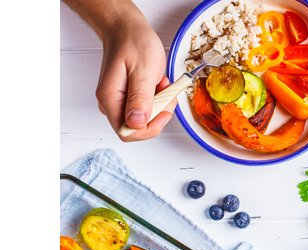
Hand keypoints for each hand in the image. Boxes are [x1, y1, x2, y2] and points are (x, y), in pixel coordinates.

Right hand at [95, 10, 173, 140]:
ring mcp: (119, 101)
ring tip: (162, 84)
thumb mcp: (143, 70)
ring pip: (143, 119)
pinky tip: (158, 84)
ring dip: (159, 105)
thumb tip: (137, 123)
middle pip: (137, 128)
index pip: (128, 132)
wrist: (126, 29)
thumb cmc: (134, 44)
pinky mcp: (127, 97)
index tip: (164, 110)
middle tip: (166, 93)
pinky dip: (157, 99)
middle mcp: (111, 103)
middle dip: (157, 114)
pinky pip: (145, 109)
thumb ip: (140, 98)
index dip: (150, 128)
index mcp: (110, 99)